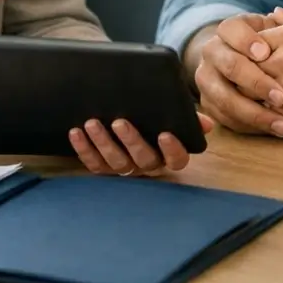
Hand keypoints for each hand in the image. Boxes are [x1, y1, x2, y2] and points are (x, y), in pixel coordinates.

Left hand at [69, 114, 214, 175]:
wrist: (129, 115)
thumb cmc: (155, 116)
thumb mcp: (172, 114)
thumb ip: (187, 117)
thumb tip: (206, 125)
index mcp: (168, 153)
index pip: (177, 160)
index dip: (173, 150)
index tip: (165, 133)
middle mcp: (147, 165)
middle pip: (143, 159)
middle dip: (131, 141)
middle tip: (120, 121)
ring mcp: (124, 167)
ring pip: (115, 162)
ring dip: (103, 143)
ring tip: (92, 123)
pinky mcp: (102, 167)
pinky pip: (93, 164)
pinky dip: (83, 149)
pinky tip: (76, 132)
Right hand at [192, 15, 282, 137]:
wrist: (252, 67)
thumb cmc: (275, 47)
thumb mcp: (279, 31)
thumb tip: (278, 13)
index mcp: (228, 30)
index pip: (231, 29)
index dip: (246, 41)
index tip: (266, 53)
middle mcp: (212, 52)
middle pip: (229, 65)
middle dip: (256, 82)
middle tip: (282, 97)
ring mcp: (207, 79)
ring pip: (225, 98)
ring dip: (255, 114)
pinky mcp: (208, 103)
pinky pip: (226, 118)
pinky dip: (250, 127)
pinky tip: (273, 130)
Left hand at [254, 8, 282, 137]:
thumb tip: (271, 13)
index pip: (247, 41)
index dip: (245, 53)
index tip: (249, 61)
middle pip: (243, 67)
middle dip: (242, 75)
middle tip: (243, 80)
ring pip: (248, 93)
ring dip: (248, 96)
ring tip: (253, 97)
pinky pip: (262, 114)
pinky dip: (260, 114)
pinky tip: (266, 112)